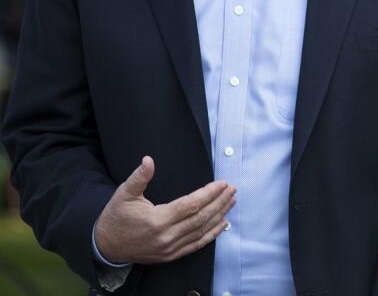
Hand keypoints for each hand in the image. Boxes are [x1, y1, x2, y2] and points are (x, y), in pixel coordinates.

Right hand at [94, 156, 235, 263]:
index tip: (222, 183)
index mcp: (156, 220)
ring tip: (231, 201)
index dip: (209, 194)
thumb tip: (148, 160)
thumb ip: (139, 178)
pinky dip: (212, 234)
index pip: (191, 205)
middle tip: (232, 189)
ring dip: (219, 215)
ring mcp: (169, 248)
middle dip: (219, 202)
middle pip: (201, 218)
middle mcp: (166, 236)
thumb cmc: (116, 217)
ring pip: (201, 231)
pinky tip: (223, 224)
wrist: (105, 245)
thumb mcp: (124, 194)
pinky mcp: (170, 255)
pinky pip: (196, 245)